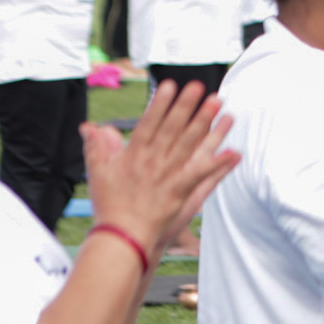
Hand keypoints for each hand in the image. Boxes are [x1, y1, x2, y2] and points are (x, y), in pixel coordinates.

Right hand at [82, 81, 238, 258]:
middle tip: (200, 87)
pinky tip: (233, 151)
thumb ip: (96, 148)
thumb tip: (90, 126)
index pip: (149, 123)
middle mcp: (151, 162)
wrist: (120, 237)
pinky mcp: (180, 192)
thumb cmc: (109, 206)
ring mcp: (167, 176)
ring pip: (189, 144)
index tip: (169, 85)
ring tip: (218, 105)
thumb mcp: (98, 174)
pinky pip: (201, 173)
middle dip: (186, 106)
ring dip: (205, 123)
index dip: (159, 104)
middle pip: (172, 128)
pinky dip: (217, 163)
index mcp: (133, 155)